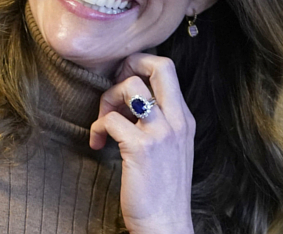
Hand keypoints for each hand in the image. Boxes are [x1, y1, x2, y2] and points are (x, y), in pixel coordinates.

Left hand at [89, 53, 194, 233]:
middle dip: (128, 64)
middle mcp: (178, 121)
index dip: (139, 65)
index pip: (167, 69)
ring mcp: (162, 133)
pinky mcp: (142, 148)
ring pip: (130, 86)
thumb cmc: (160, 188)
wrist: (166, 225)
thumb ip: (158, 120)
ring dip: (107, 99)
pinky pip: (111, 119)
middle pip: (159, 65)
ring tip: (104, 122)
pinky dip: (97, 127)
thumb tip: (128, 96)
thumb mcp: (169, 148)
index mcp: (185, 118)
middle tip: (113, 88)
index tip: (121, 83)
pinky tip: (97, 143)